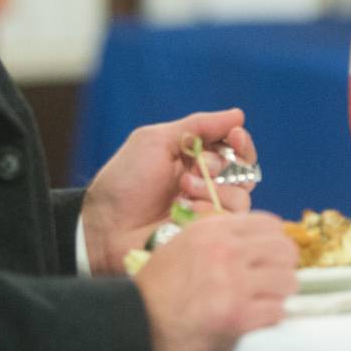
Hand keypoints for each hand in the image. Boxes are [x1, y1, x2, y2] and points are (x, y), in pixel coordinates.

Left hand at [82, 109, 260, 274]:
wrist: (105, 226)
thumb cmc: (124, 182)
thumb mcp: (156, 141)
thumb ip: (198, 125)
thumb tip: (238, 114)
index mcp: (197, 161)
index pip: (236, 150)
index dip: (241, 141)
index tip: (234, 135)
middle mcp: (208, 186)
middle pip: (245, 171)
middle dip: (224, 163)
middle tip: (199, 164)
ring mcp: (208, 213)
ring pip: (240, 196)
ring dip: (212, 187)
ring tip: (183, 190)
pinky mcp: (206, 236)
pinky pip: (229, 221)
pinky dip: (208, 209)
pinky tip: (183, 209)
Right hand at [134, 211, 297, 350]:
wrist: (130, 332)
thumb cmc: (151, 297)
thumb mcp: (179, 251)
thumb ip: (214, 243)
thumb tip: (252, 245)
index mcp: (211, 231)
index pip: (269, 224)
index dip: (274, 243)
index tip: (271, 258)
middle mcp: (225, 251)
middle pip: (285, 250)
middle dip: (283, 268)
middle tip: (273, 284)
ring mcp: (233, 282)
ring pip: (287, 280)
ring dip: (279, 295)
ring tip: (265, 305)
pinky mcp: (237, 315)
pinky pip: (277, 311)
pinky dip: (270, 319)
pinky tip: (256, 323)